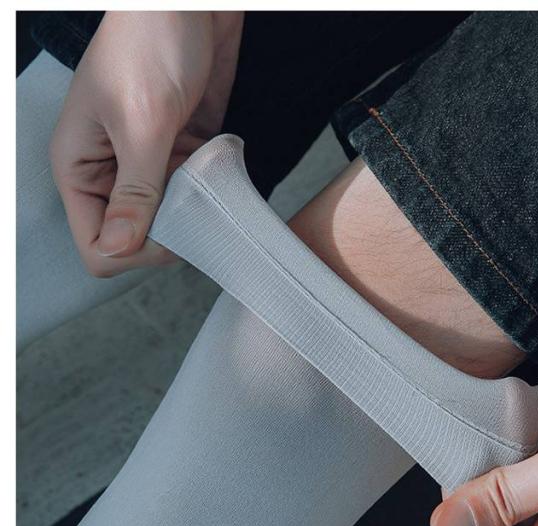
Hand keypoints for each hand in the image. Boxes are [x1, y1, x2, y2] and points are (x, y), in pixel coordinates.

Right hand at [50, 11, 243, 276]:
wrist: (191, 4)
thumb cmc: (150, 44)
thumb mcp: (140, 122)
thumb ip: (134, 190)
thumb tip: (117, 248)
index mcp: (81, 168)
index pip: (98, 245)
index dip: (135, 251)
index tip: (171, 230)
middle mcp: (111, 174)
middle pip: (136, 240)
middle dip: (169, 234)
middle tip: (196, 206)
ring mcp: (148, 166)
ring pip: (169, 221)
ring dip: (193, 212)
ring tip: (207, 181)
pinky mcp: (179, 154)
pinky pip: (193, 195)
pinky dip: (209, 191)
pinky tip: (217, 169)